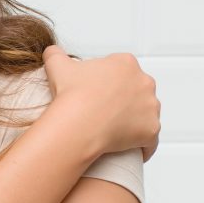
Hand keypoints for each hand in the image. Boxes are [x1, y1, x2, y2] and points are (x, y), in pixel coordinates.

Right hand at [42, 44, 160, 162]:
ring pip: (146, 115)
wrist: (78, 124)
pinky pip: (151, 141)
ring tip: (117, 132)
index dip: (110, 83)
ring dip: (136, 122)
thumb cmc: (70, 95)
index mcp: (125, 64)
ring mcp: (151, 107)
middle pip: (138, 92)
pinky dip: (144, 146)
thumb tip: (51, 51)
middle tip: (106, 114)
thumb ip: (55, 54)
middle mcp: (144, 82)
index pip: (122, 72)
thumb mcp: (58, 66)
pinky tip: (132, 151)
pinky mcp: (152, 130)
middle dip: (127, 101)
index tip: (99, 95)